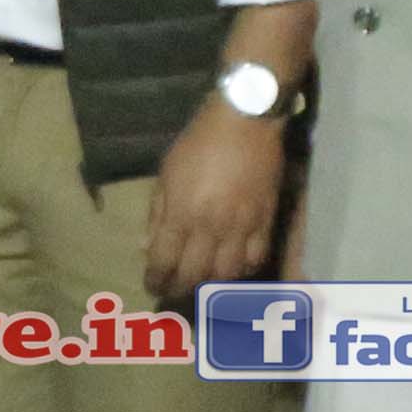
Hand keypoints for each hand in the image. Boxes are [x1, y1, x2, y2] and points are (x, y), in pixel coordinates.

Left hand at [143, 97, 288, 307]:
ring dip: (210, 284)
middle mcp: (210, 226)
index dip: (155, 280)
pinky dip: (242, 271)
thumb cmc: (198, 143)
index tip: (153, 286)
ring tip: (202, 282)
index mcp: (181, 213)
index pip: (163, 262)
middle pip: (193, 275)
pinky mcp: (265, 222)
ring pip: (225, 275)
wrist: (245, 122)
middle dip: (179, 288)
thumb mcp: (166, 174)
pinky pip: (255, 260)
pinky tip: (232, 268)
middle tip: (174, 289)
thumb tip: (146, 248)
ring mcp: (240, 227)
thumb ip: (157, 214)